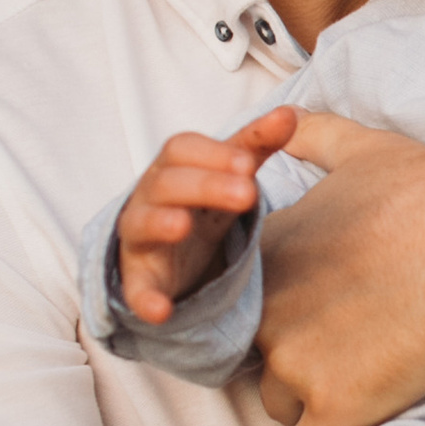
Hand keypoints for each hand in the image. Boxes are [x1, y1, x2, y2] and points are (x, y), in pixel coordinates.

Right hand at [115, 108, 296, 323]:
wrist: (167, 252)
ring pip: (142, 224)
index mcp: (174, 168)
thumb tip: (289, 114)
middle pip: (167, 182)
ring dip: (160, 223)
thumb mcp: (228, 173)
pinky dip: (144, 299)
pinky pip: (135, 290)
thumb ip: (255, 144)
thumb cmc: (200, 202)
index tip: (248, 163)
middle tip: (246, 192)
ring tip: (183, 226)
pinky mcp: (140, 279)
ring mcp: (142, 239)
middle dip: (204, 185)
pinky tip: (160, 311)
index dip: (212, 153)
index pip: (182, 148)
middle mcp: (151, 198)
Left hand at [254, 114, 424, 425]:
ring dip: (315, 395)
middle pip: (259, 352)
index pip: (250, 298)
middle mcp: (264, 310)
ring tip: (368, 373)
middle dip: (297, 351)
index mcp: (265, 255)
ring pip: (280, 401)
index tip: (332, 305)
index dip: (291, 305)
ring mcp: (293, 363)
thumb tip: (291, 119)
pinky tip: (371, 411)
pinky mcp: (333, 406)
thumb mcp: (363, 147)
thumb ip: (315, 135)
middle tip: (353, 340)